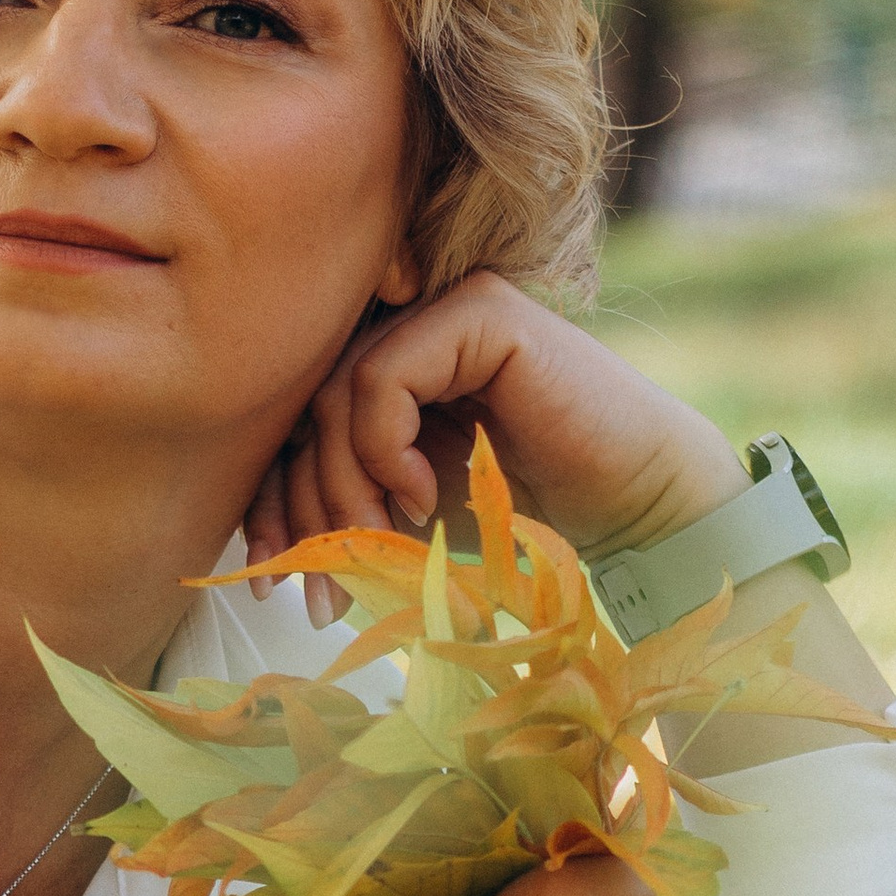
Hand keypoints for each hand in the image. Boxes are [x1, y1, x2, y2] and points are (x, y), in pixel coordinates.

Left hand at [242, 272, 745, 619]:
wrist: (635, 507)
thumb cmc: (527, 516)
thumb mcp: (410, 519)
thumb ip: (346, 509)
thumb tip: (259, 556)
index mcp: (389, 364)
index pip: (297, 420)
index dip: (274, 499)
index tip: (272, 577)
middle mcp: (410, 322)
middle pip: (308, 407)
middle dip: (303, 508)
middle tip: (317, 586)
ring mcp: (445, 308)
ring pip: (336, 393)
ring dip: (342, 488)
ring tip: (375, 545)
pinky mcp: (479, 312)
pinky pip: (383, 377)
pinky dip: (383, 448)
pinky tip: (419, 496)